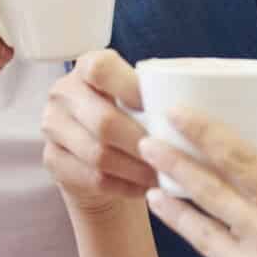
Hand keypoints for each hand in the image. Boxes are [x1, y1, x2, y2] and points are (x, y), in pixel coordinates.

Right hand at [41, 50, 159, 214]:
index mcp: (85, 67)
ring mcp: (52, 126)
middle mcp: (63, 93)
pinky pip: (92, 178)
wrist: (95, 152)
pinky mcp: (51, 158)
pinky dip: (124, 186)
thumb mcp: (136, 97)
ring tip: (161, 176)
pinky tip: (143, 189)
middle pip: (103, 121)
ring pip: (98, 154)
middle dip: (142, 143)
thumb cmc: (128, 117)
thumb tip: (205, 102)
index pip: (100, 69)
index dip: (131, 88)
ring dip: (135, 169)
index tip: (161, 110)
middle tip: (171, 157)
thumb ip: (157, 93)